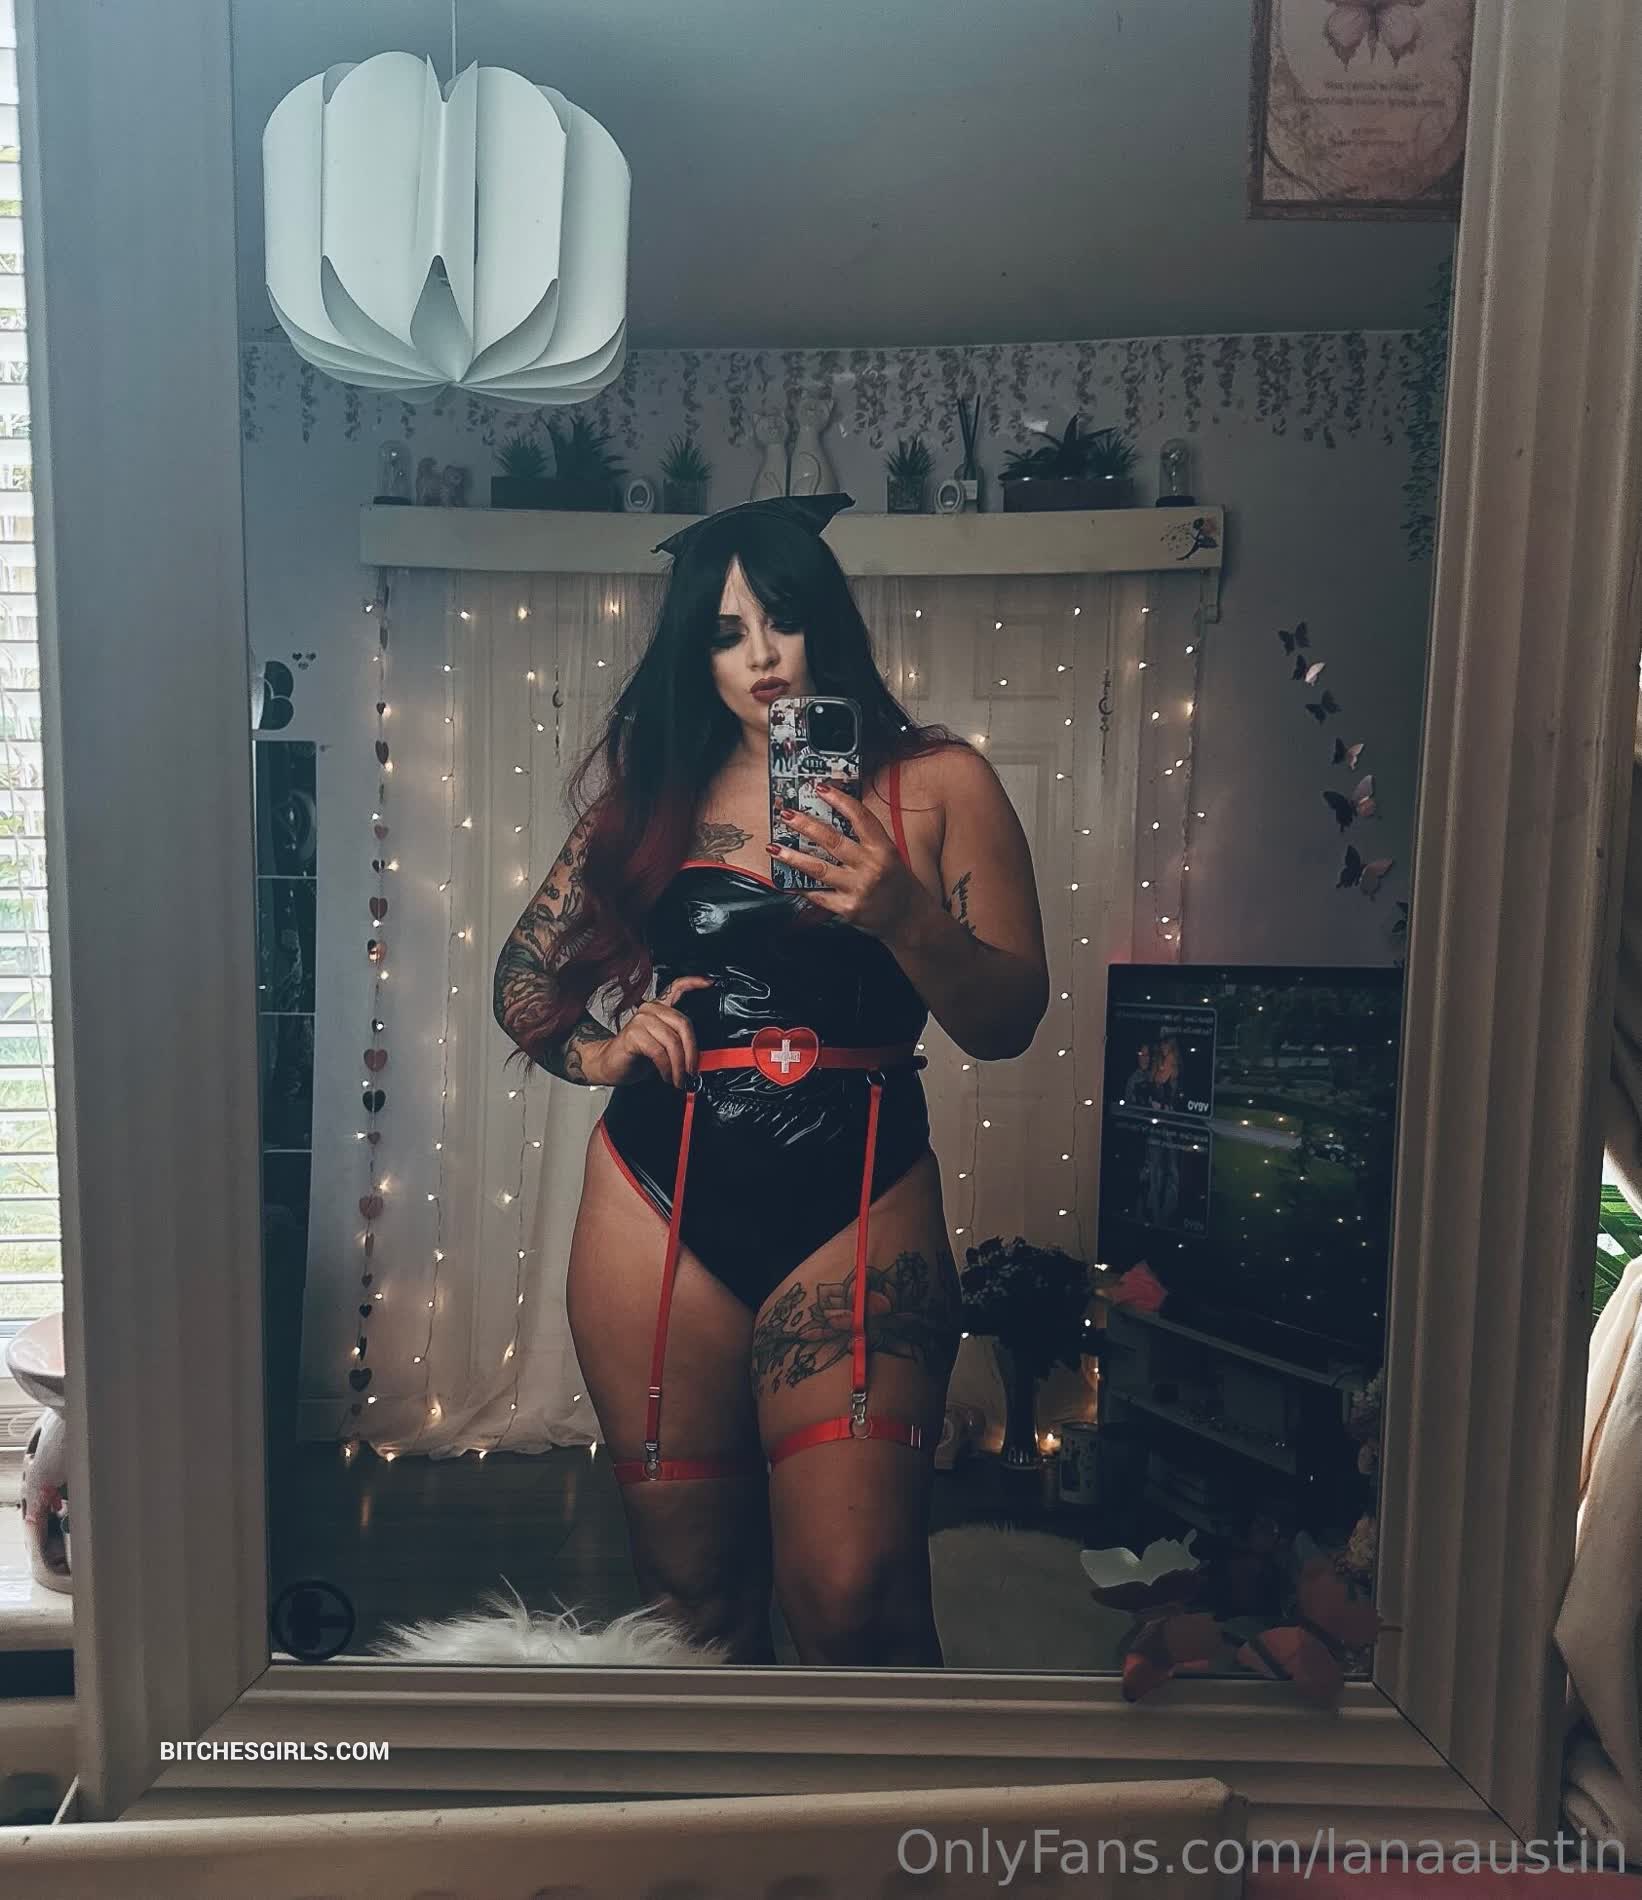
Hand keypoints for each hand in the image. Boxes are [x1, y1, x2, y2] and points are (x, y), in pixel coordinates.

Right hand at [584, 975, 713, 1087]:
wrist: (610, 1064)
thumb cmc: (637, 1055)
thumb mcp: (664, 1048)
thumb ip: (680, 1044)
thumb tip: (701, 1056)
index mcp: (659, 1008)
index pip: (677, 987)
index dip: (694, 983)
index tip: (710, 983)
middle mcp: (650, 1010)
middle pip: (683, 1024)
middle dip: (692, 1052)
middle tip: (692, 1070)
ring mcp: (641, 1020)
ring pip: (672, 1042)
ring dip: (679, 1066)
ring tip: (679, 1079)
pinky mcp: (633, 1034)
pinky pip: (659, 1052)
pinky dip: (666, 1068)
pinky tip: (666, 1076)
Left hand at [766, 783, 929, 940]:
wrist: (910, 920)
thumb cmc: (897, 883)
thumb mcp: (889, 855)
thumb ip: (865, 840)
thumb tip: (832, 820)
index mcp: (883, 849)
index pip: (860, 818)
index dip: (840, 800)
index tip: (820, 787)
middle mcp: (871, 867)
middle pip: (832, 841)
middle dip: (805, 825)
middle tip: (786, 814)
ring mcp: (859, 889)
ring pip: (818, 869)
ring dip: (792, 857)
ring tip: (773, 848)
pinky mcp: (848, 909)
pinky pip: (818, 895)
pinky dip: (801, 886)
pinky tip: (786, 880)